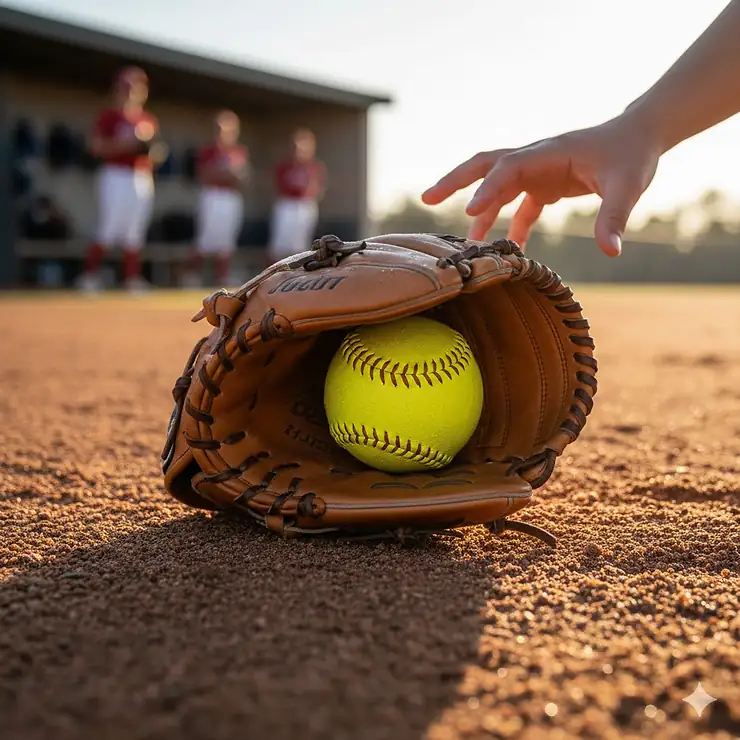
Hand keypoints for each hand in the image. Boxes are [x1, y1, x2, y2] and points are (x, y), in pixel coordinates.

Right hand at [422, 114, 662, 255]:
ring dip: (479, 211)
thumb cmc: (633, 155)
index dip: (487, 189)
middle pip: (485, 165)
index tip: (469, 213)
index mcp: (549, 152)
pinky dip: (509, 226)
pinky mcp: (544, 185)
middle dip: (455, 181)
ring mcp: (537, 172)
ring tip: (466, 243)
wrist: (639, 137)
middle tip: (427, 199)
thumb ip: (614, 218)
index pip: (508, 167)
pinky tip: (509, 250)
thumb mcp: (628, 186)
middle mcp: (536, 159)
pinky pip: (518, 207)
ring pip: (496, 187)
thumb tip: (610, 252)